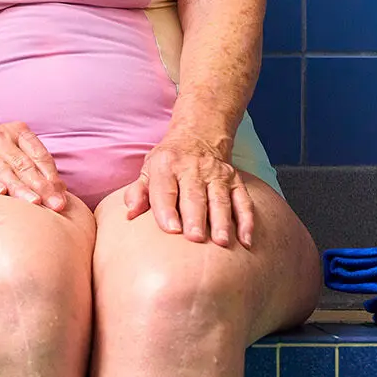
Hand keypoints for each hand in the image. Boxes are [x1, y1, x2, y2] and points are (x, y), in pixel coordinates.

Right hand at [0, 122, 70, 213]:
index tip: (62, 196)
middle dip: (42, 186)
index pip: (39, 155)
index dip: (51, 176)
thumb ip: (37, 167)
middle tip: (56, 205)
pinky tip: (0, 194)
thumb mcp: (16, 149)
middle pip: (23, 164)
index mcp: (16, 132)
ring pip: (2, 171)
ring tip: (34, 203)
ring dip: (20, 188)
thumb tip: (62, 191)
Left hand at [125, 136, 253, 248]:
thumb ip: (138, 192)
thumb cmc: (169, 162)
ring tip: (222, 242)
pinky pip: (243, 201)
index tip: (171, 230)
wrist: (199, 134)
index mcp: (167, 166)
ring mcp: (216, 174)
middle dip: (196, 217)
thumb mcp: (148, 170)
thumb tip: (129, 214)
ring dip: (222, 221)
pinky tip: (246, 241)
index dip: (167, 210)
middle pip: (194, 195)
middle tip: (196, 239)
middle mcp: (193, 168)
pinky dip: (246, 221)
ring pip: (220, 199)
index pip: (165, 190)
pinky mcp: (235, 180)